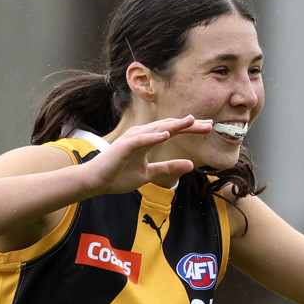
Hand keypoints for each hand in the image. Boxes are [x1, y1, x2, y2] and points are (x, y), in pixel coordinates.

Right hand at [80, 115, 212, 194]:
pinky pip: (140, 141)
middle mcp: (141, 135)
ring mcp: (132, 140)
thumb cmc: (118, 176)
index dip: (190, 128)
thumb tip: (191, 164)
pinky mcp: (123, 147)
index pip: (173, 131)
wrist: (95, 182)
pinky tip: (166, 135)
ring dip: (174, 125)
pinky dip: (153, 137)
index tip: (208, 127)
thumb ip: (168, 168)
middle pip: (169, 126)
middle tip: (208, 124)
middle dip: (188, 125)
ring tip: (190, 121)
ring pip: (156, 130)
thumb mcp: (149, 174)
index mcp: (148, 140)